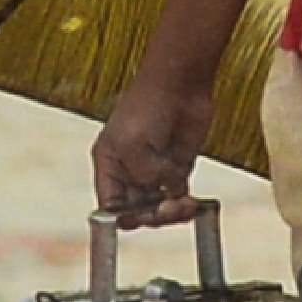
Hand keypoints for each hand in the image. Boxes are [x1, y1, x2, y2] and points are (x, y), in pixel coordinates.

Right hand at [93, 73, 214, 223]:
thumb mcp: (133, 145)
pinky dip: (186, 203)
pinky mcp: (179, 166)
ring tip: (184, 206)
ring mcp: (155, 169)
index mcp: (109, 163)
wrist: (180, 83)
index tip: (137, 219)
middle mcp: (130, 170)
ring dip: (171, 212)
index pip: (109, 204)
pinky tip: (192, 202)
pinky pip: (179, 195)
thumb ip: (144, 175)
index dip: (121, 217)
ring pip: (159, 206)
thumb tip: (166, 192)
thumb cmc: (148, 105)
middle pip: (136, 210)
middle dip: (151, 215)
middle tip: (167, 210)